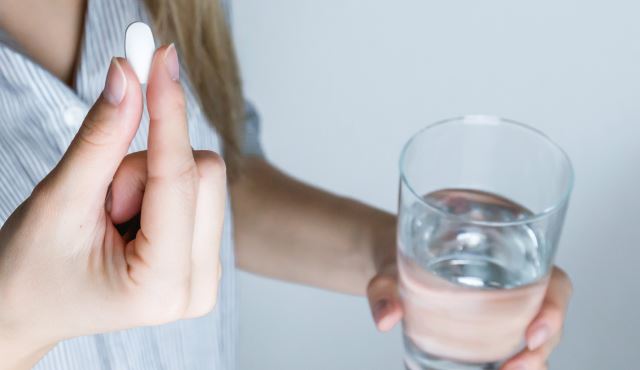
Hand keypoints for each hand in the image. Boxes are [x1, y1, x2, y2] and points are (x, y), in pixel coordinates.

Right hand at [0, 45, 224, 367]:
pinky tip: (130, 219)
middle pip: (203, 174)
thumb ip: (100, 138)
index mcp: (161, 286)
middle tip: (103, 196)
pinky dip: (160, 189)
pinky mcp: (204, 258)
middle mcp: (198, 287)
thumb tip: (128, 75)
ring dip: (149, 179)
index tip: (161, 58)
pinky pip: (197, 192)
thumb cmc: (31, 269)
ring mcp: (206, 275)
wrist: (27, 308)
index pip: (178, 178)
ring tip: (111, 216)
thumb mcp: (61, 201)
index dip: (168, 111)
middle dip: (146, 167)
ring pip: (202, 178)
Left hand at [367, 262, 571, 369]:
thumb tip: (385, 318)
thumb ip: (384, 289)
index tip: (533, 333)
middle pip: (549, 314)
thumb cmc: (400, 256)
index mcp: (506, 249)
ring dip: (531, 360)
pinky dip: (513, 363)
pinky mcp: (494, 326)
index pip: (551, 278)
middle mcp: (515, 277)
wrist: (392, 265)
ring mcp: (508, 304)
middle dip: (543, 347)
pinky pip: (515, 346)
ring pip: (537, 335)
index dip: (554, 306)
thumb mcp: (391, 269)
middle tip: (513, 368)